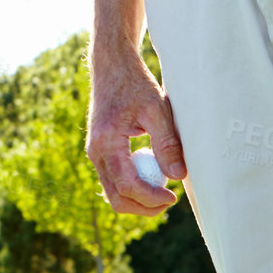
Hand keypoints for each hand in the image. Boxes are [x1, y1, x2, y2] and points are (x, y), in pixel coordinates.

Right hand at [87, 47, 185, 216]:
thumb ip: (167, 143)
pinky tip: (151, 176)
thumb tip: (177, 175)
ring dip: (137, 199)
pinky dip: (131, 186)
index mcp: (106, 141)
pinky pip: (113, 180)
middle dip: (143, 206)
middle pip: (116, 196)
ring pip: (113, 192)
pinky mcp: (99, 150)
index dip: (151, 197)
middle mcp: (95, 151)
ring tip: (163, 190)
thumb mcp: (157, 109)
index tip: (173, 196)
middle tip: (169, 200)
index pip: (127, 185)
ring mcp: (95, 152)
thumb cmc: (135, 83)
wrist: (112, 66)